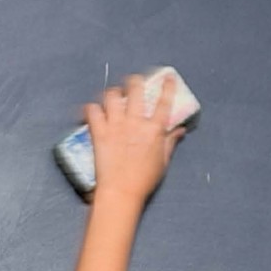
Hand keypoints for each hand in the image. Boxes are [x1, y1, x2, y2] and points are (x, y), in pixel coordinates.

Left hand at [81, 72, 185, 205]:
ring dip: (112, 93)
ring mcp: (116, 125)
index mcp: (154, 129)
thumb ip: (170, 142)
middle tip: (132, 83)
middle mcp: (136, 122)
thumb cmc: (143, 181)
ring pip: (112, 95)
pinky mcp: (100, 133)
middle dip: (134, 82)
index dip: (167, 86)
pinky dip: (91, 109)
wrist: (121, 193)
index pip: (164, 101)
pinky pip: (92, 111)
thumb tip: (180, 130)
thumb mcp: (163, 162)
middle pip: (135, 89)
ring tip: (111, 97)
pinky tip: (92, 111)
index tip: (168, 77)